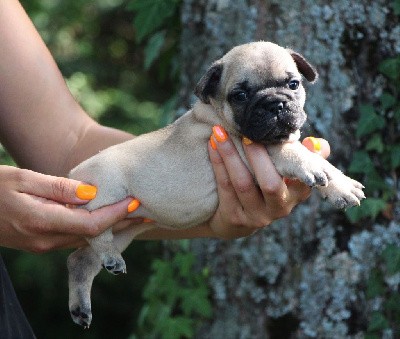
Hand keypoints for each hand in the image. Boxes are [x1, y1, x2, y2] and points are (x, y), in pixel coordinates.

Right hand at [0, 165, 135, 252]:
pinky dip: (94, 229)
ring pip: (85, 238)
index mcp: (42, 221)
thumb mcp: (23, 178)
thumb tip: (92, 192)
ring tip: (133, 214)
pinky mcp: (40, 243)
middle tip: (146, 212)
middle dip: (121, 223)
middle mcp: (45, 239)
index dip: (116, 214)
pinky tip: (106, 219)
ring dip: (110, 227)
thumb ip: (58, 187)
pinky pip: (74, 237)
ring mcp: (42, 245)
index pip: (91, 223)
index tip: (136, 202)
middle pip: (93, 234)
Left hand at [207, 127, 329, 238]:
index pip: (306, 180)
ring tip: (220, 132)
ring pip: (242, 183)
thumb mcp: (284, 176)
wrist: (236, 221)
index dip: (306, 162)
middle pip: (270, 183)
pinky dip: (218, 162)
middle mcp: (279, 208)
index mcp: (297, 195)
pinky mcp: (233, 217)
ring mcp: (255, 216)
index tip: (303, 140)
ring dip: (230, 155)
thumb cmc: (263, 188)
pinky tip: (212, 145)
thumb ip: (301, 158)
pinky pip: (224, 186)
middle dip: (257, 155)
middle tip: (246, 132)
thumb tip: (315, 143)